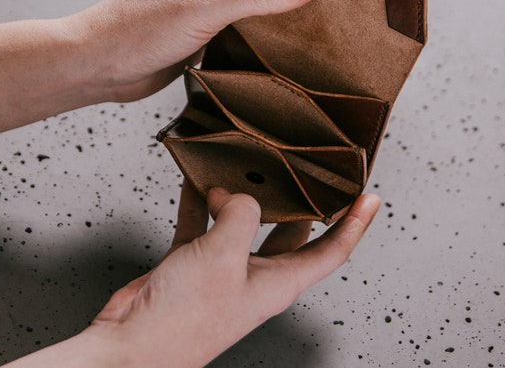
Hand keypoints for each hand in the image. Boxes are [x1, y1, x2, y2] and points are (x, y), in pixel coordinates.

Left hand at [69, 0, 320, 101]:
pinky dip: (263, 38)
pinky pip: (246, 28)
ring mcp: (209, 0)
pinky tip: (283, 50)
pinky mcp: (208, 28)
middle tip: (328, 11)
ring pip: (259, 5)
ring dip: (277, 20)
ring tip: (312, 33)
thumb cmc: (139, 28)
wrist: (100, 66)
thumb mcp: (207, 7)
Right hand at [87, 184, 379, 366]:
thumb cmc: (183, 320)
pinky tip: (195, 177)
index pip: (332, 249)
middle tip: (301, 165)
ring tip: (244, 160)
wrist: (134, 344)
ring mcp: (224, 268)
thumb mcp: (224, 256)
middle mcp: (255, 274)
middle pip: (289, 229)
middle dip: (297, 198)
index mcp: (279, 281)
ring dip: (242, 192)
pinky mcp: (192, 262)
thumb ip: (240, 215)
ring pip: (243, 221)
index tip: (370, 197)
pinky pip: (202, 222)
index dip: (355, 223)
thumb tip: (232, 193)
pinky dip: (199, 199)